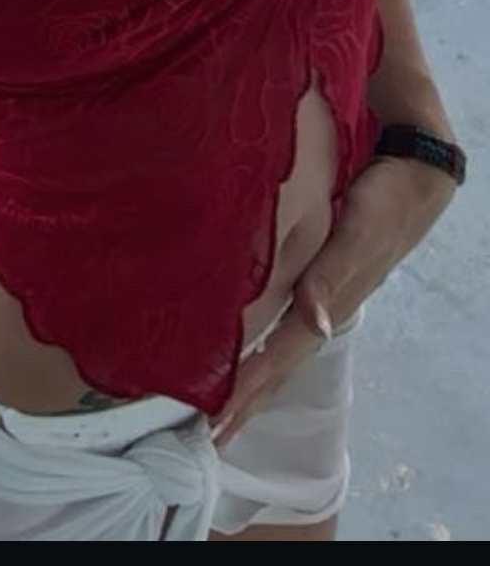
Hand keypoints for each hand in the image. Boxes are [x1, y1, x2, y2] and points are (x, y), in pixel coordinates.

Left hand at [210, 154, 456, 444]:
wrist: (412, 180)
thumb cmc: (382, 206)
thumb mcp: (357, 237)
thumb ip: (331, 277)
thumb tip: (314, 324)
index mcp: (325, 308)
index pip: (276, 360)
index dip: (245, 393)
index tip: (215, 426)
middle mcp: (319, 312)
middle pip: (275, 366)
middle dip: (242, 402)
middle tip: (206, 436)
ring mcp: (319, 299)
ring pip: (276, 349)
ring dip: (249, 380)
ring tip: (218, 407)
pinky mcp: (316, 279)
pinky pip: (280, 323)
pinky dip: (258, 345)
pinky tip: (242, 347)